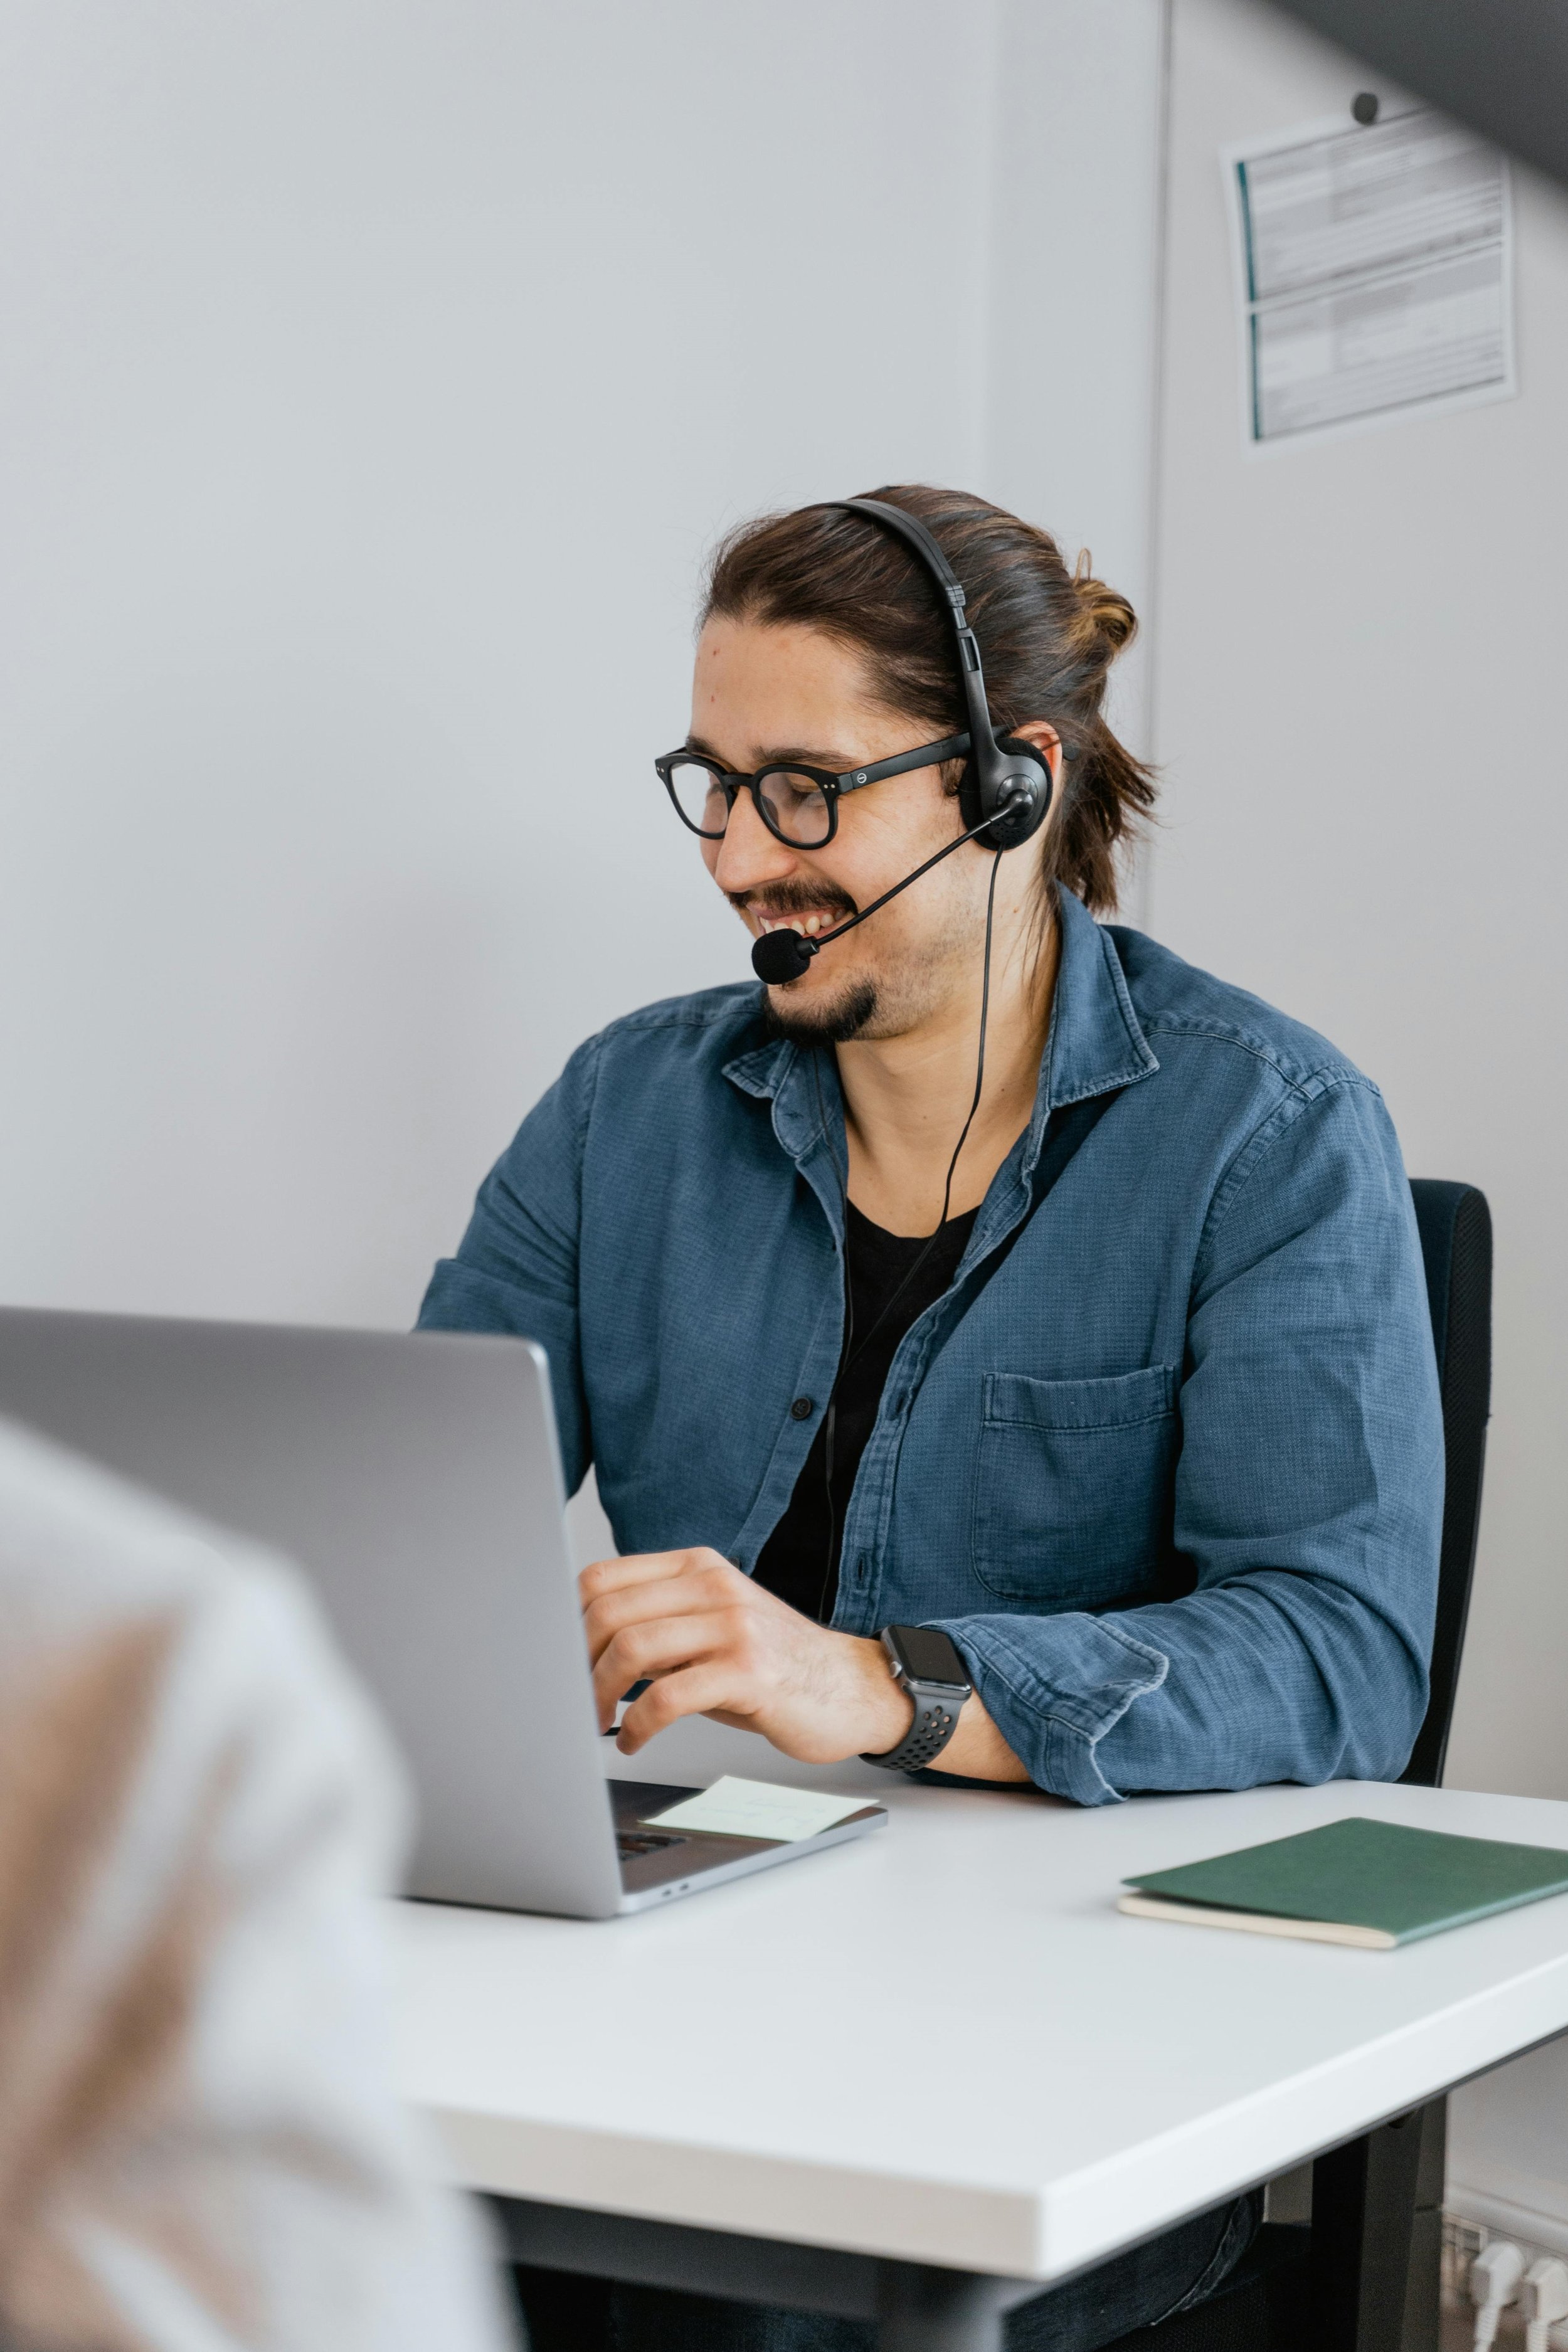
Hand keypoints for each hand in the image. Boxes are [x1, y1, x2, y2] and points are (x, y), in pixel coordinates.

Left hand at [579, 1547, 912, 1762]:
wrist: (848, 1688)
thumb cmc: (773, 1665)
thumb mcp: (711, 1628)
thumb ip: (658, 1625)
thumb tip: (583, 1649)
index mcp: (698, 1567)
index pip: (604, 1578)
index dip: (569, 1622)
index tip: (562, 1661)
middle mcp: (713, 1586)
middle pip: (609, 1612)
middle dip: (577, 1662)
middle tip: (573, 1700)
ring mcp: (733, 1625)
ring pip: (633, 1648)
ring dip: (600, 1693)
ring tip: (599, 1721)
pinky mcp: (747, 1671)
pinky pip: (668, 1696)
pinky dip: (638, 1725)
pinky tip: (634, 1740)